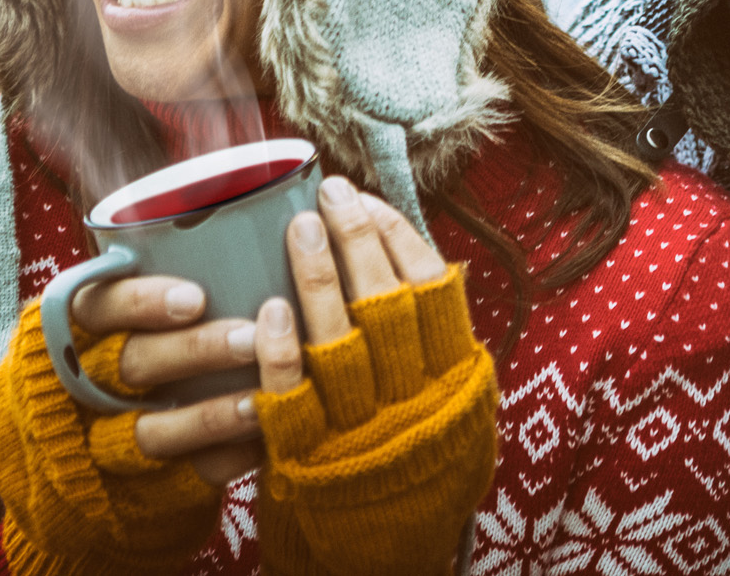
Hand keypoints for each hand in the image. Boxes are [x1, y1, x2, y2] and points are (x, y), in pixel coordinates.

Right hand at [0, 294, 234, 575]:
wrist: (54, 455)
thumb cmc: (110, 349)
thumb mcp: (108, 311)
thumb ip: (158, 267)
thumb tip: (244, 205)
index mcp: (74, 331)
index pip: (97, 308)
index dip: (141, 301)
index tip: (194, 297)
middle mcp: (83, 384)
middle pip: (131, 366)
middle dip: (193, 351)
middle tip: (253, 336)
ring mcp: (103, 440)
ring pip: (151, 430)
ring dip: (209, 416)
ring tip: (259, 398)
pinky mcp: (135, 483)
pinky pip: (179, 474)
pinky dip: (220, 460)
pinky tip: (260, 443)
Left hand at [254, 177, 497, 575]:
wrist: (392, 557)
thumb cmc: (426, 466)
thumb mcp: (461, 405)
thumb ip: (448, 343)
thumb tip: (433, 264)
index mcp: (458, 378)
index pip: (434, 288)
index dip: (400, 236)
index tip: (371, 197)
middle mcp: (414, 398)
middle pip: (387, 300)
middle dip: (358, 238)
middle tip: (330, 191)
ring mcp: (361, 427)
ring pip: (339, 336)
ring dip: (317, 276)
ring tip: (298, 224)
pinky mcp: (311, 456)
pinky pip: (293, 394)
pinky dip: (281, 349)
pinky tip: (268, 305)